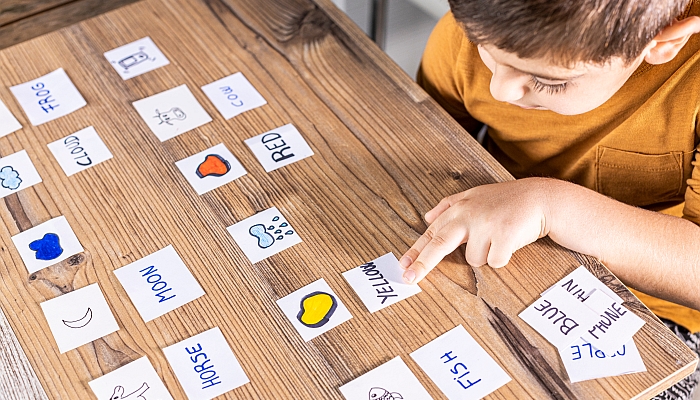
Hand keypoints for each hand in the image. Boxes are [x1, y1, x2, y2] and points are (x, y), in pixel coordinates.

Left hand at [400, 178, 552, 283]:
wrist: (540, 198)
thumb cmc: (506, 200)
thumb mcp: (475, 195)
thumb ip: (449, 205)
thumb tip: (426, 217)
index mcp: (459, 208)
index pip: (432, 232)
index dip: (416, 250)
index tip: (402, 265)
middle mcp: (468, 215)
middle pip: (439, 244)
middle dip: (423, 263)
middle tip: (409, 278)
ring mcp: (486, 225)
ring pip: (474, 259)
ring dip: (487, 254)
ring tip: (498, 237)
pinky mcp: (503, 235)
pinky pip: (495, 262)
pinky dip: (503, 257)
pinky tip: (510, 241)